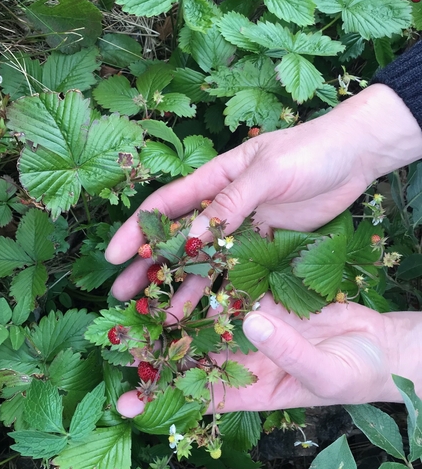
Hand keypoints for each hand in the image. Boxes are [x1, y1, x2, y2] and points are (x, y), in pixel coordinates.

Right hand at [106, 83, 421, 302]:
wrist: (353, 156)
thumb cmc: (308, 151)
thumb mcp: (266, 171)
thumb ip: (232, 202)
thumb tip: (194, 235)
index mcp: (214, 179)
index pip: (166, 205)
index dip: (137, 230)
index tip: (113, 256)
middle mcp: (222, 206)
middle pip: (177, 239)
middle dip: (148, 266)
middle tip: (122, 295)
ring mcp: (243, 228)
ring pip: (204, 262)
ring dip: (181, 287)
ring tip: (159, 317)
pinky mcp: (265, 245)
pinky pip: (238, 271)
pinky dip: (222, 290)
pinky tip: (208, 313)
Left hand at [117, 295, 404, 417]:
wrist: (379, 345)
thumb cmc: (356, 373)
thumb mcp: (324, 371)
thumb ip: (288, 351)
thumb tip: (251, 323)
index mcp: (252, 388)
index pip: (200, 396)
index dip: (165, 399)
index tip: (126, 401)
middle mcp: (242, 357)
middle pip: (192, 354)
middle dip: (157, 348)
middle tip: (119, 338)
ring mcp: (251, 325)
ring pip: (206, 317)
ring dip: (176, 308)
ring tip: (140, 296)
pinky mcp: (264, 298)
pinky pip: (233, 288)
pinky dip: (212, 279)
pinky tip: (187, 265)